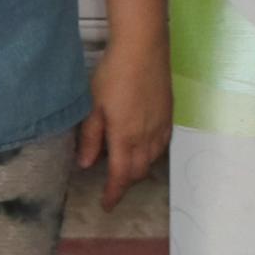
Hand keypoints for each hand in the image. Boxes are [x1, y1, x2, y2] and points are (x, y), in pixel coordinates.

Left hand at [78, 39, 171, 209]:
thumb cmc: (113, 75)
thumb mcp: (93, 106)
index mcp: (125, 138)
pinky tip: (143, 146)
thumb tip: (86, 164)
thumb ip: (90, 137)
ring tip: (125, 167)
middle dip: (125, 183)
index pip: (120, 176)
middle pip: (137, 172)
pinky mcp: (169, 115)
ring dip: (138, 169)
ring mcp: (161, 126)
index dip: (114, 194)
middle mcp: (146, 137)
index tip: (107, 205)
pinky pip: (162, 145)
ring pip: (151, 160)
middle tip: (112, 186)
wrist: (143, 48)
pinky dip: (151, 154)